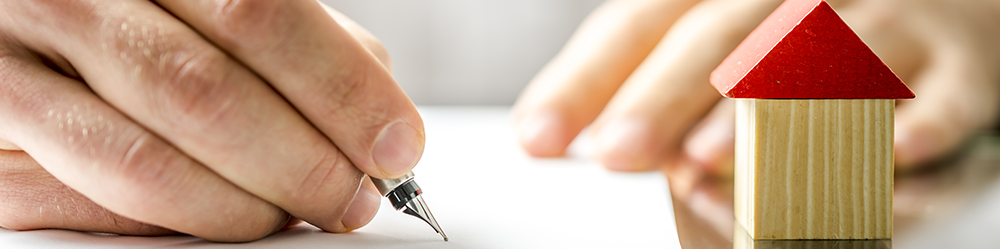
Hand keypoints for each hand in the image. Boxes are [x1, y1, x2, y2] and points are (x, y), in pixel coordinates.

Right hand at [0, 0, 423, 241]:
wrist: (29, 15)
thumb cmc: (138, 12)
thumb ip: (296, 41)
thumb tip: (376, 116)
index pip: (258, 13)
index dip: (340, 88)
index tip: (395, 144)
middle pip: (206, 93)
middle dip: (303, 162)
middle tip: (352, 195)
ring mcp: (12, 66)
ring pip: (146, 162)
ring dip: (245, 206)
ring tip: (293, 212)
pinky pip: (90, 201)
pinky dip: (179, 222)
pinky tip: (226, 217)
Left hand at [512, 0, 999, 172]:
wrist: (951, 15)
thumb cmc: (822, 41)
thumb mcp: (739, 44)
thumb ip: (674, 87)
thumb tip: (602, 138)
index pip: (642, 21)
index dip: (586, 79)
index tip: (539, 137)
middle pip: (717, 32)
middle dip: (658, 95)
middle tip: (613, 151)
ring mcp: (887, 16)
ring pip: (818, 53)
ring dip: (760, 108)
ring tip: (704, 159)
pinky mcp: (965, 63)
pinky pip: (938, 96)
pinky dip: (909, 126)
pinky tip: (883, 153)